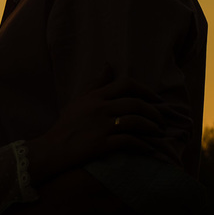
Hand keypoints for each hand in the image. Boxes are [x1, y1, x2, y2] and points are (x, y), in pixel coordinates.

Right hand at [28, 78, 165, 182]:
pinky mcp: (102, 144)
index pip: (126, 84)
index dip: (146, 90)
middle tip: (161, 120)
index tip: (156, 100)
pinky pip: (129, 141)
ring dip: (151, 128)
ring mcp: (101, 126)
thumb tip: (108, 65)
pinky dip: (143, 145)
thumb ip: (95, 84)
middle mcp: (99, 108)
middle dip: (154, 112)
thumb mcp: (78, 101)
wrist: (52, 150)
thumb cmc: (66, 126)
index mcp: (94, 97)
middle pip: (136, 103)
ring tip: (158, 133)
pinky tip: (148, 148)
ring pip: (136, 121)